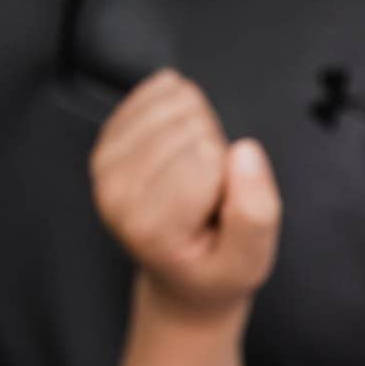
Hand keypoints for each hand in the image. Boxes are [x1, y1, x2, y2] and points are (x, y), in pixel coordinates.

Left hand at [89, 69, 280, 319]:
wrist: (183, 276)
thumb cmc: (215, 268)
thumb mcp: (251, 261)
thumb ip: (256, 213)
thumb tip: (246, 152)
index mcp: (151, 227)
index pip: (207, 156)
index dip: (230, 177)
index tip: (220, 210)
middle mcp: (118, 193)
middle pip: (192, 126)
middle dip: (215, 154)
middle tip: (208, 197)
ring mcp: (108, 163)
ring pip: (179, 101)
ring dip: (201, 133)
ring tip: (197, 179)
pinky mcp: (111, 136)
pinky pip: (163, 88)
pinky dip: (184, 112)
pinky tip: (182, 153)